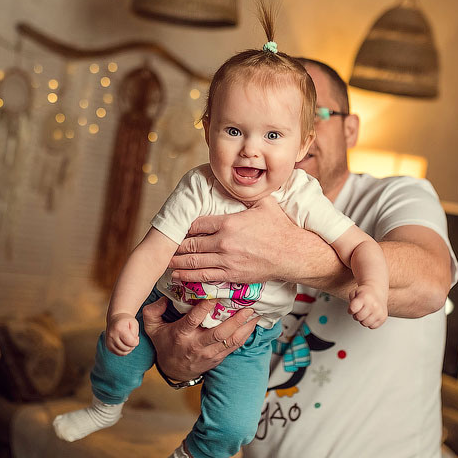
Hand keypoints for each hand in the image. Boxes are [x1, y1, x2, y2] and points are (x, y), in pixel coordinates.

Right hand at [106, 313, 138, 355]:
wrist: (115, 319)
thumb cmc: (126, 321)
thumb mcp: (134, 323)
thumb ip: (135, 333)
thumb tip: (133, 343)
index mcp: (119, 328)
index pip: (131, 342)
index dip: (136, 341)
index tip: (136, 337)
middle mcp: (112, 335)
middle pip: (127, 348)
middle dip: (132, 345)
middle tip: (132, 338)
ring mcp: (108, 341)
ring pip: (123, 352)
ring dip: (128, 349)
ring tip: (129, 341)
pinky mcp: (108, 346)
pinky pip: (118, 353)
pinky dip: (123, 351)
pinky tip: (125, 344)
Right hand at [142, 297, 259, 379]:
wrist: (174, 370)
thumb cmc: (165, 344)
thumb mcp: (152, 328)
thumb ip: (153, 311)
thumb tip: (164, 298)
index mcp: (181, 334)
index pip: (193, 320)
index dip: (204, 308)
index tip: (215, 295)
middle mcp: (196, 344)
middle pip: (218, 332)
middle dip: (235, 320)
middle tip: (247, 306)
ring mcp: (209, 352)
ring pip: (230, 340)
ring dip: (244, 327)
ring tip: (255, 314)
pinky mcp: (218, 357)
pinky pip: (234, 346)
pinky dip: (245, 335)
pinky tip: (253, 324)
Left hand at [169, 196, 299, 283]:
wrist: (292, 254)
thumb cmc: (280, 228)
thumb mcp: (264, 204)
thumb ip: (247, 194)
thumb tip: (240, 181)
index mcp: (229, 223)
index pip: (197, 225)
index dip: (185, 228)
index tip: (179, 229)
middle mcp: (224, 243)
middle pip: (191, 245)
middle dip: (176, 247)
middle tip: (165, 248)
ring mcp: (227, 261)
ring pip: (194, 263)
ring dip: (178, 263)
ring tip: (166, 263)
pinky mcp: (232, 275)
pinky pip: (205, 277)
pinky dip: (189, 277)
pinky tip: (179, 276)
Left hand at [348, 283, 387, 328]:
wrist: (378, 291)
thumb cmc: (366, 293)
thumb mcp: (354, 293)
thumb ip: (351, 302)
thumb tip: (352, 311)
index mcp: (365, 297)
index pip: (353, 309)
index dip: (350, 310)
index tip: (352, 308)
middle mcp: (373, 305)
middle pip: (359, 317)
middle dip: (356, 315)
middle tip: (359, 311)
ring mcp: (379, 312)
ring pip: (365, 324)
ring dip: (363, 320)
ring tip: (365, 313)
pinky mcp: (383, 318)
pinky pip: (372, 326)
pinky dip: (370, 323)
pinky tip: (370, 316)